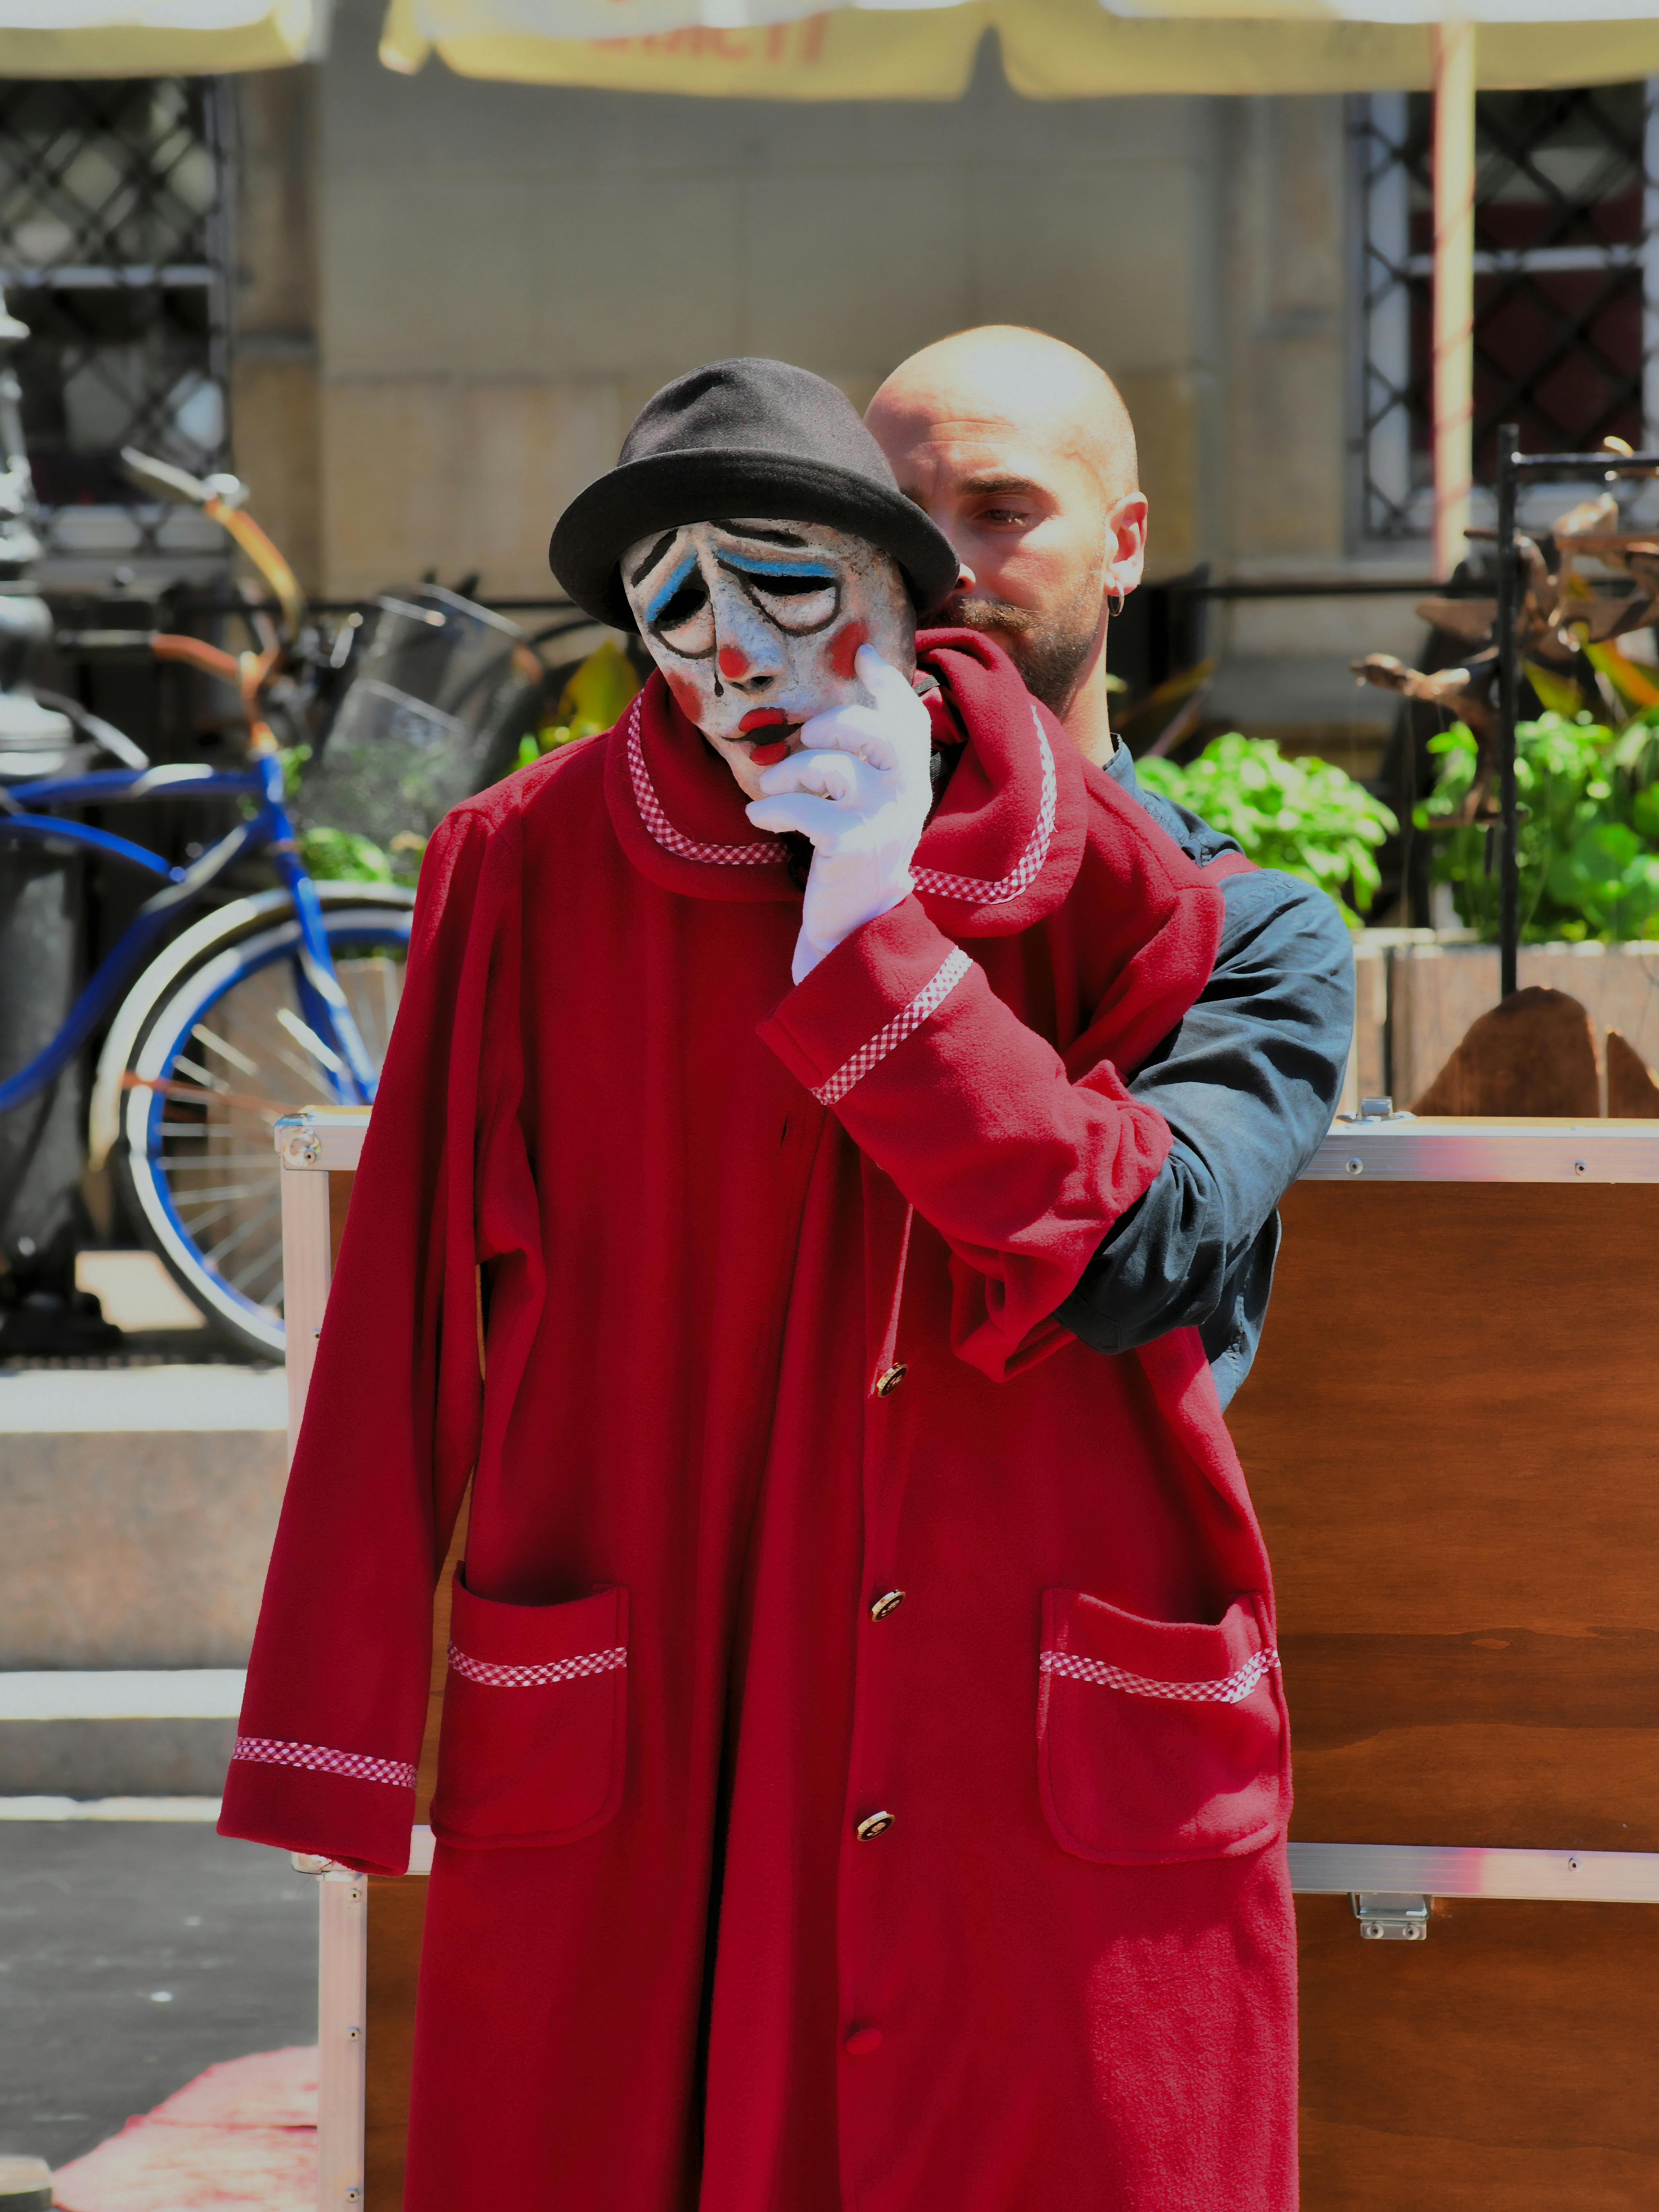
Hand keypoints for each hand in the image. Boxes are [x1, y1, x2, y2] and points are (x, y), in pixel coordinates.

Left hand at [745, 645, 932, 981]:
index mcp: (913, 779)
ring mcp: (883, 819)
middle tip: (801, 741)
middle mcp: (907, 794)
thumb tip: (840, 704)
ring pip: (828, 766)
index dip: (887, 682)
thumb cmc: (851, 856)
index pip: (910, 718)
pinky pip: (802, 808)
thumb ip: (867, 761)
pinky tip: (759, 817)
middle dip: (824, 727)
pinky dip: (770, 809)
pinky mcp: (853, 845)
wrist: (852, 926)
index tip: (864, 651)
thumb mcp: (869, 805)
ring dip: (787, 773)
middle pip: (867, 729)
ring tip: (769, 789)